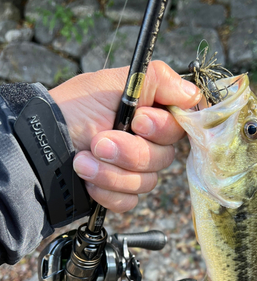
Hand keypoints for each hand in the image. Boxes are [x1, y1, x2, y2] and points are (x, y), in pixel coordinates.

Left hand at [49, 61, 200, 211]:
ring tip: (83, 160)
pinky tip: (87, 179)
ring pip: (148, 182)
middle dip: (130, 150)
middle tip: (99, 141)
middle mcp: (147, 143)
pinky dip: (106, 190)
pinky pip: (130, 201)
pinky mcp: (122, 194)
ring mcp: (135, 171)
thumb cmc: (72, 111)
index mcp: (149, 114)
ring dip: (112, 172)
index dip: (165, 127)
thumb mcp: (109, 83)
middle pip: (166, 156)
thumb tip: (191, 92)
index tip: (140, 122)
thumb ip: (155, 79)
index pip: (182, 124)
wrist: (41, 148)